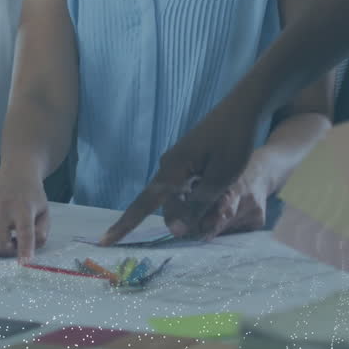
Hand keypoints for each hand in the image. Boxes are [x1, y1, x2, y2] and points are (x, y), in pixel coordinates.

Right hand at [0, 172, 49, 262]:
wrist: (16, 179)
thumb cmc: (33, 201)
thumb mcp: (45, 215)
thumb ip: (41, 233)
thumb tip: (28, 252)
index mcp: (24, 207)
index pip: (24, 231)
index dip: (24, 248)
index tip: (25, 262)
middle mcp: (2, 207)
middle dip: (9, 253)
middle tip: (17, 245)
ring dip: (0, 249)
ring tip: (9, 237)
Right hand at [101, 98, 260, 244]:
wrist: (244, 108)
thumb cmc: (234, 141)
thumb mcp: (220, 179)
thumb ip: (197, 205)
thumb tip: (174, 230)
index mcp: (172, 171)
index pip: (142, 204)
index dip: (124, 225)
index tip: (104, 241)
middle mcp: (168, 167)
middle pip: (168, 206)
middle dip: (188, 218)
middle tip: (219, 217)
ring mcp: (178, 163)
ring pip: (180, 198)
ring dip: (198, 207)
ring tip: (225, 201)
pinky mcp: (188, 161)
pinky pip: (187, 187)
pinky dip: (200, 195)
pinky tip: (219, 191)